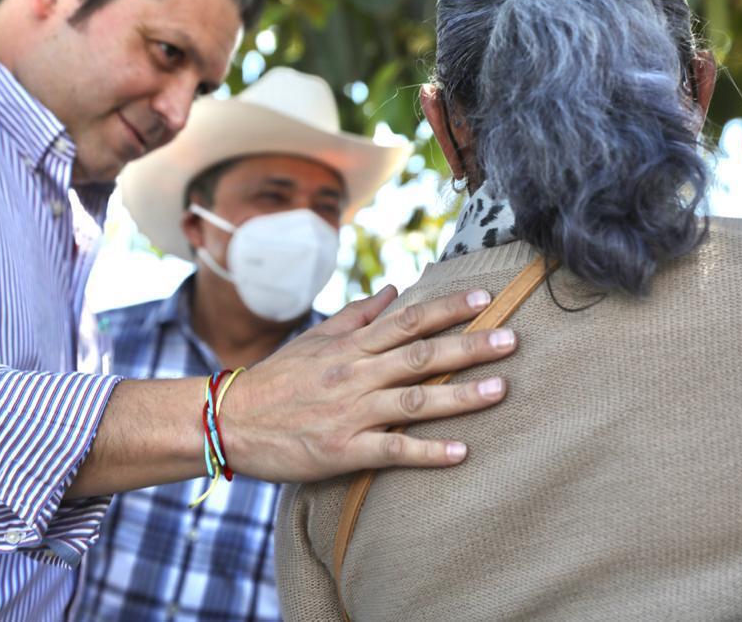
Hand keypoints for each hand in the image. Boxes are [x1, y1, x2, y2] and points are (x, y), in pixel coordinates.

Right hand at [222, 286, 515, 482]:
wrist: (228, 420)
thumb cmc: (275, 379)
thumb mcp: (314, 339)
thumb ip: (357, 315)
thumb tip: (395, 289)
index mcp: (350, 347)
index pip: (407, 321)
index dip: (448, 310)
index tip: (485, 300)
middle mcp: (354, 375)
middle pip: (420, 356)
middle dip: (468, 347)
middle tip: (512, 339)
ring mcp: (350, 413)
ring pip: (413, 401)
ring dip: (459, 396)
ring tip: (501, 390)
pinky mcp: (342, 450)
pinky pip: (391, 450)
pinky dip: (426, 452)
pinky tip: (461, 452)